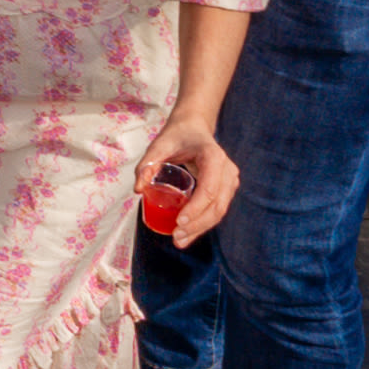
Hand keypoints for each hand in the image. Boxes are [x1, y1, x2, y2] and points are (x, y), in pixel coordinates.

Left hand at [144, 122, 241, 247]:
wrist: (194, 127)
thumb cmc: (176, 136)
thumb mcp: (158, 145)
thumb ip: (146, 165)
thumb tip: (137, 190)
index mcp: (213, 156)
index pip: (209, 188)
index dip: (196, 208)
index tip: (179, 222)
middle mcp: (227, 169)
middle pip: (217, 204)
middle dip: (197, 225)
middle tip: (176, 237)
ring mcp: (230, 179)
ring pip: (220, 210)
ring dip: (201, 228)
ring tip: (180, 241)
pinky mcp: (227, 188)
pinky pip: (218, 209)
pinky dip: (204, 223)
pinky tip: (189, 234)